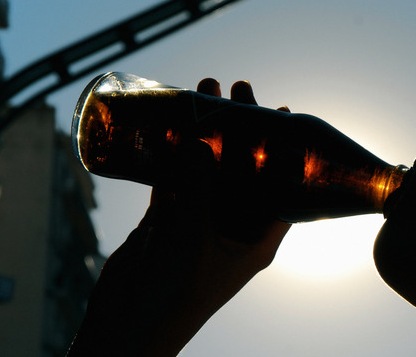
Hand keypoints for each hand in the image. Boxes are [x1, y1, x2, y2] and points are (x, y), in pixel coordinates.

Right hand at [67, 79, 290, 356]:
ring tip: (203, 91)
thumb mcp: (194, 236)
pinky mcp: (169, 221)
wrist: (129, 326)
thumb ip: (200, 189)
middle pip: (246, 167)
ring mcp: (201, 222)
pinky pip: (175, 180)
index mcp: (258, 238)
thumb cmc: (176, 293)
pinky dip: (173, 154)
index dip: (286, 149)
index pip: (284, 185)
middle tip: (238, 89)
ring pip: (209, 168)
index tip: (283, 110)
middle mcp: (234, 226)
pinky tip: (169, 125)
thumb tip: (204, 142)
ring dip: (206, 132)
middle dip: (242, 128)